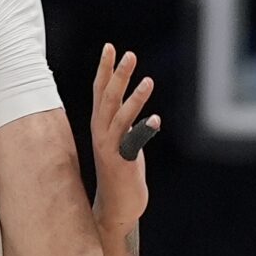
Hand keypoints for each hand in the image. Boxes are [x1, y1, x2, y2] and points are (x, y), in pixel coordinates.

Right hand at [89, 46, 156, 223]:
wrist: (117, 208)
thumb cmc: (122, 175)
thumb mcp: (124, 144)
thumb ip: (128, 126)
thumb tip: (138, 112)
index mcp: (101, 126)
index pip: (100, 91)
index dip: (105, 69)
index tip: (110, 47)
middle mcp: (101, 134)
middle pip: (107, 98)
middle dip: (118, 75)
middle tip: (129, 54)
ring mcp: (109, 148)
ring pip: (120, 117)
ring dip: (134, 98)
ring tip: (148, 81)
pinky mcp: (121, 163)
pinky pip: (133, 143)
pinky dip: (143, 130)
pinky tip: (155, 119)